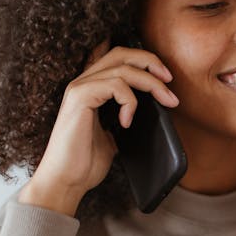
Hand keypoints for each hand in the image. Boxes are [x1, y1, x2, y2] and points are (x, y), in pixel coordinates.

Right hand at [18, 39, 178, 215]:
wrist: (65, 182)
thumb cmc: (86, 161)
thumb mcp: (114, 133)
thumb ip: (126, 114)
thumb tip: (154, 108)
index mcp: (92, 87)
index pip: (119, 57)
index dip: (144, 60)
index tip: (166, 78)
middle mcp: (84, 82)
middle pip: (122, 54)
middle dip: (150, 61)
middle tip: (169, 79)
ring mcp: (80, 88)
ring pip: (124, 69)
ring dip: (151, 83)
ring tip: (166, 101)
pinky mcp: (79, 97)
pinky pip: (115, 85)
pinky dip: (129, 102)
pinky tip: (127, 122)